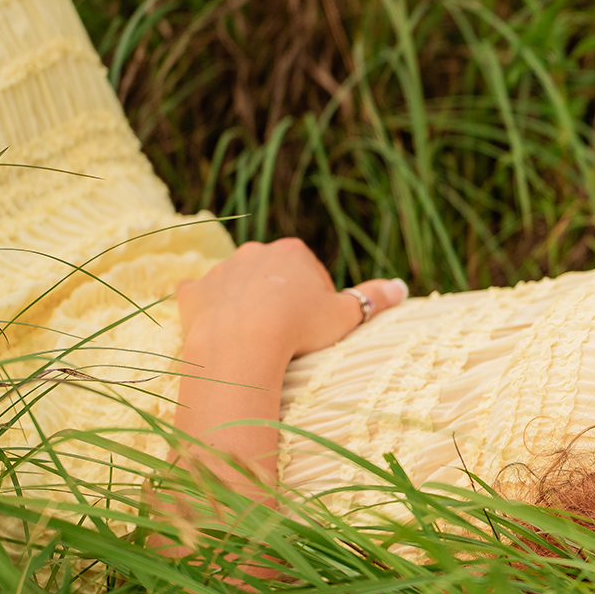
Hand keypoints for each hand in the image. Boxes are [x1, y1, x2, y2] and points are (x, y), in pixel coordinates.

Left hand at [176, 238, 408, 356]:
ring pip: (237, 285)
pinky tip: (220, 330)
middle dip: (279, 298)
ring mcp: (220, 270)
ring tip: (256, 337)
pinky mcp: (193, 292)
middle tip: (288, 333)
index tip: (315, 325)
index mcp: (292, 251)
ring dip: (246, 304)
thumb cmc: (300, 327)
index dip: (316, 300)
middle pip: (273, 274)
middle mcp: (254, 251)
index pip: (310, 272)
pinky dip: (210, 311)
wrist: (243, 342)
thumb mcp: (346, 315)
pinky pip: (202, 297)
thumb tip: (401, 287)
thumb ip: (372, 299)